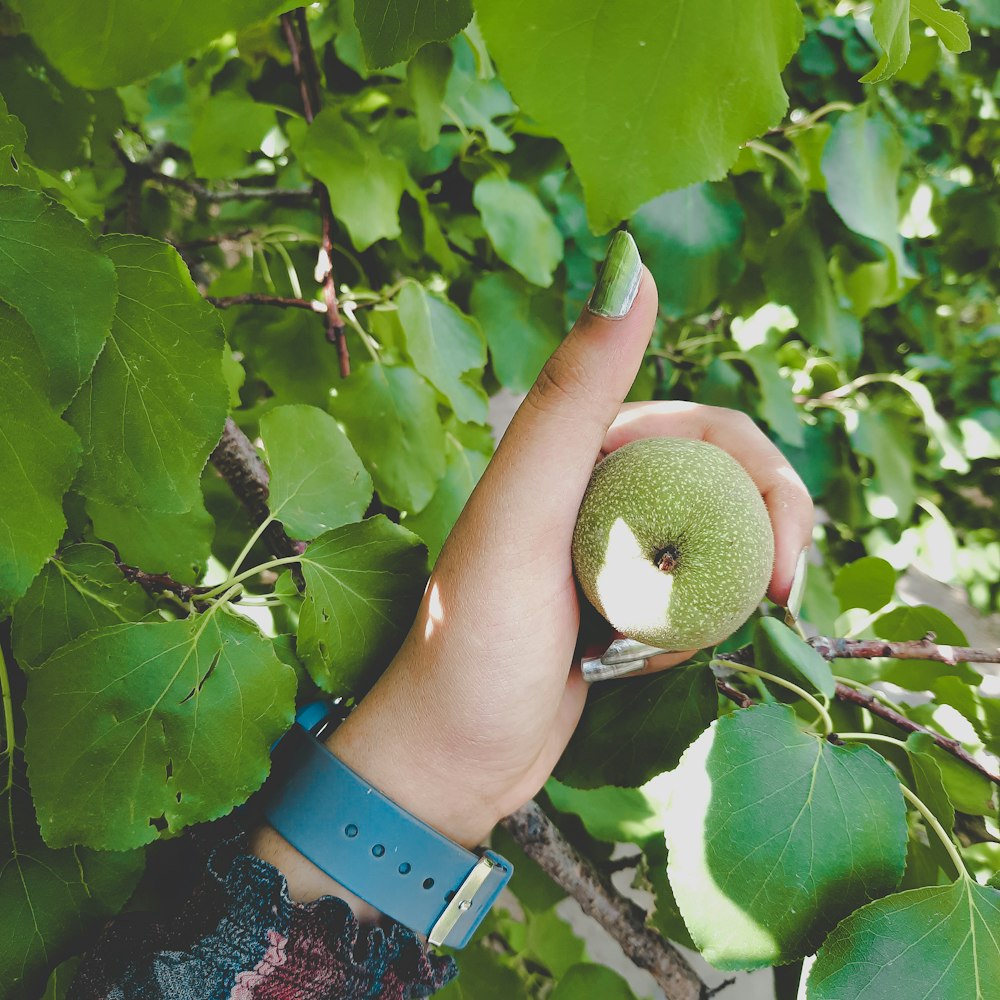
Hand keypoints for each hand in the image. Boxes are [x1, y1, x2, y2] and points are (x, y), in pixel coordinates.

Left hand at [253, 238, 812, 903]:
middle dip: (763, 544)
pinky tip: (648, 665)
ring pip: (718, 545)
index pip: (712, 432)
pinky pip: (693, 600)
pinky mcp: (618, 605)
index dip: (766, 484)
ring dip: (722, 596)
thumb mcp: (521, 513)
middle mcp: (599, 487)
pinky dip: (692, 632)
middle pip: (728, 488)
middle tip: (774, 606)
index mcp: (579, 447)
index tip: (783, 564)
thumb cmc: (474, 641)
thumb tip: (632, 264)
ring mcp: (611, 548)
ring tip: (669, 648)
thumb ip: (573, 396)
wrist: (447, 760)